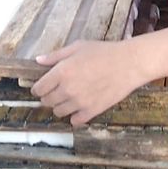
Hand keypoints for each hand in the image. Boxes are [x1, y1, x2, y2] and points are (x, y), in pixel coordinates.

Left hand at [31, 40, 146, 126]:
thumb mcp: (77, 47)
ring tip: (68, 99)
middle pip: (47, 102)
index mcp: (61, 72)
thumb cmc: (103, 52)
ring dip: (60, 106)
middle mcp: (67, 89)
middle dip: (48, 97)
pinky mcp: (92, 111)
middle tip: (55, 91)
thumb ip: (56, 56)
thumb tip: (38, 61)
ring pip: (59, 112)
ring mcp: (79, 102)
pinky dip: (74, 117)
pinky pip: (75, 121)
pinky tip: (79, 108)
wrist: (129, 64)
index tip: (41, 87)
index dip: (38, 88)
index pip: (39, 88)